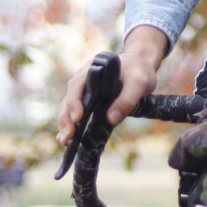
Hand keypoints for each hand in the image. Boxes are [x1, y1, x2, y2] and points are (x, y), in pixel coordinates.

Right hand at [56, 26, 167, 146]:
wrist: (141, 65)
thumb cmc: (139, 71)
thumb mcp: (139, 83)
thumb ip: (127, 99)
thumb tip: (111, 119)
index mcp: (93, 69)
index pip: (77, 85)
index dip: (75, 102)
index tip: (78, 118)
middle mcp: (84, 79)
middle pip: (69, 98)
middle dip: (66, 118)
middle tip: (68, 137)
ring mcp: (85, 90)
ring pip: (69, 107)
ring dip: (65, 124)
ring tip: (65, 141)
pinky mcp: (89, 101)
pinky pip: (76, 112)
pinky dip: (71, 125)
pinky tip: (69, 139)